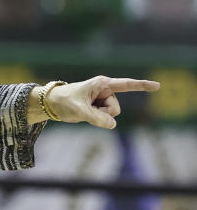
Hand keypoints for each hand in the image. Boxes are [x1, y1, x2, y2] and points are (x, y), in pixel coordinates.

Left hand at [45, 76, 159, 128]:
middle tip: (85, 108)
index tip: (157, 86)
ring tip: (84, 110)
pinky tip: (85, 113)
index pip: (126, 85)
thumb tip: (113, 125)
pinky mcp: (100, 108)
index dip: (142, 86)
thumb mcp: (79, 110)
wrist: (53, 104)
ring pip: (111, 116)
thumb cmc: (64, 101)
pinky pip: (105, 119)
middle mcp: (106, 91)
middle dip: (103, 113)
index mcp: (102, 84)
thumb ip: (96, 118)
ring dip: (99, 117)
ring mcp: (103, 100)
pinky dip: (96, 120)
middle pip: (115, 109)